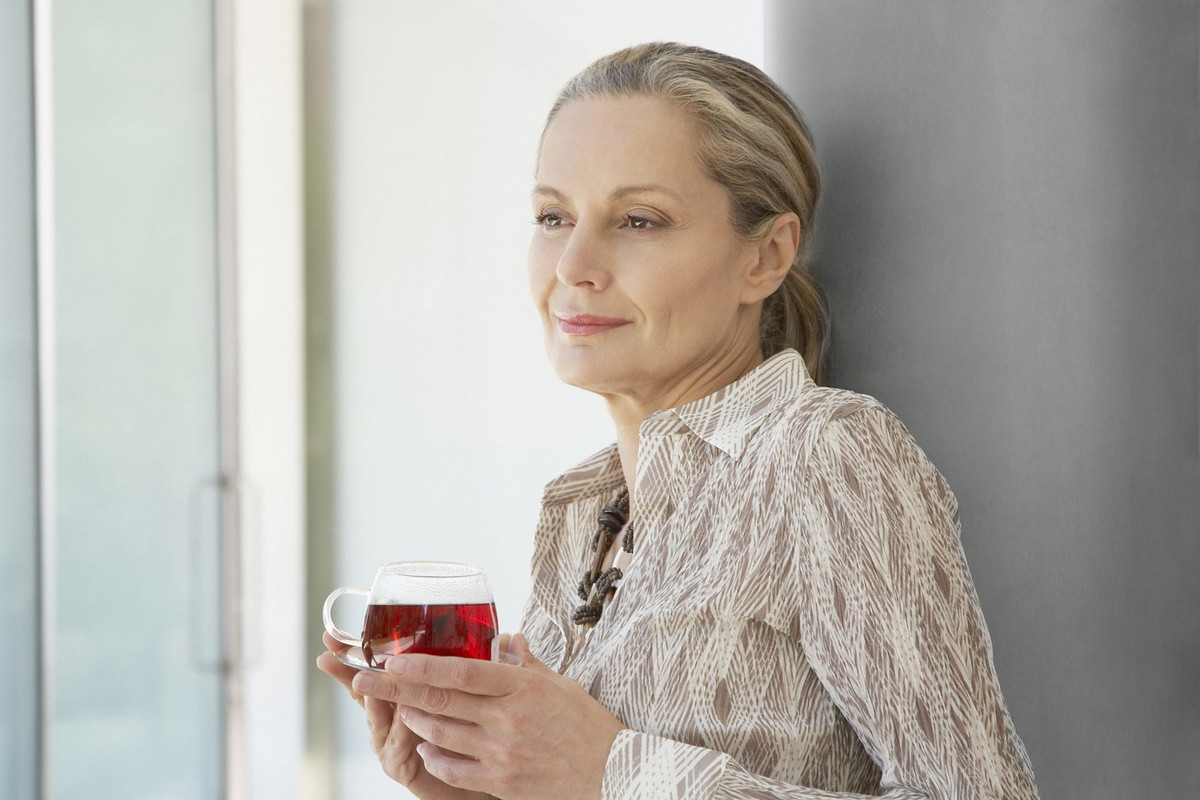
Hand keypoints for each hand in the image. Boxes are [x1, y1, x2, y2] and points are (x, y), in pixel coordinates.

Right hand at [317, 632, 482, 799]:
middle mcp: (392, 720)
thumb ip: (490, 666)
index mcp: (405, 696)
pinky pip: (397, 748)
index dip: (353, 654)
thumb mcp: (480, 693)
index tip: (331, 638)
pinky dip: (400, 731)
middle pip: (364, 694)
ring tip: (370, 680)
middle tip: (332, 655)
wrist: (487, 777)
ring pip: (377, 720)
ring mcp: (393, 745)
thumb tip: (512, 637)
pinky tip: (404, 715)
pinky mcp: (404, 768)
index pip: (375, 671)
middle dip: (348, 673)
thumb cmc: (475, 733)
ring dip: (376, 699)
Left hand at [351, 633, 625, 799]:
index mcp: (522, 688)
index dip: (421, 666)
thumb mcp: (563, 686)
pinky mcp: (501, 782)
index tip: (392, 660)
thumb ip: (528, 665)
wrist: (614, 776)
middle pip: (440, 701)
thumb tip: (508, 640)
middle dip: (396, 690)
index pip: (461, 671)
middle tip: (366, 682)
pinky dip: (434, 756)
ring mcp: (502, 752)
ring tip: (401, 710)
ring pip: (440, 734)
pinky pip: (453, 769)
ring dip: (414, 721)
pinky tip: (426, 748)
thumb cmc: (591, 729)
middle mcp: (507, 718)